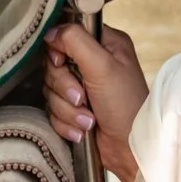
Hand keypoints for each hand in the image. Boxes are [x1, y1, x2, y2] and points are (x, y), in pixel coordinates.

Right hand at [45, 22, 147, 181]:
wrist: (129, 149)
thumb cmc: (126, 107)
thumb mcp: (103, 66)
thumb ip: (76, 41)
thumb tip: (51, 32)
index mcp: (105, 44)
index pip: (66, 34)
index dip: (58, 50)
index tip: (62, 62)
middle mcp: (94, 62)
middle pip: (54, 65)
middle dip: (65, 88)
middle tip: (83, 98)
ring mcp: (84, 86)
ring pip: (51, 90)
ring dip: (67, 109)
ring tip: (88, 120)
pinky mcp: (75, 108)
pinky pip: (53, 110)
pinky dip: (66, 122)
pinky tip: (83, 130)